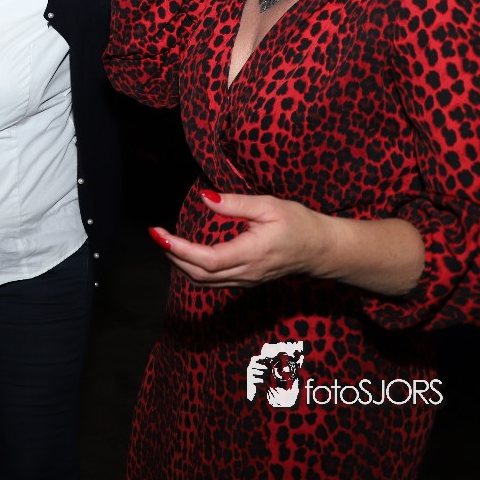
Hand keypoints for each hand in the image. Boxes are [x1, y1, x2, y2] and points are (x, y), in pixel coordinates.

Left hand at [148, 189, 328, 287]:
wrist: (322, 250)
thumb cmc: (300, 224)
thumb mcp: (270, 205)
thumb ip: (236, 203)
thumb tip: (204, 197)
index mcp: (253, 253)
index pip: (207, 259)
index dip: (179, 249)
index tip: (159, 233)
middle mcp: (246, 272)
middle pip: (199, 274)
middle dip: (172, 254)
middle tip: (156, 233)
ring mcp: (245, 280)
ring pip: (203, 281)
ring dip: (179, 263)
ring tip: (165, 241)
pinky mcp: (244, 280)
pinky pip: (211, 281)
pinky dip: (191, 268)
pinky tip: (183, 252)